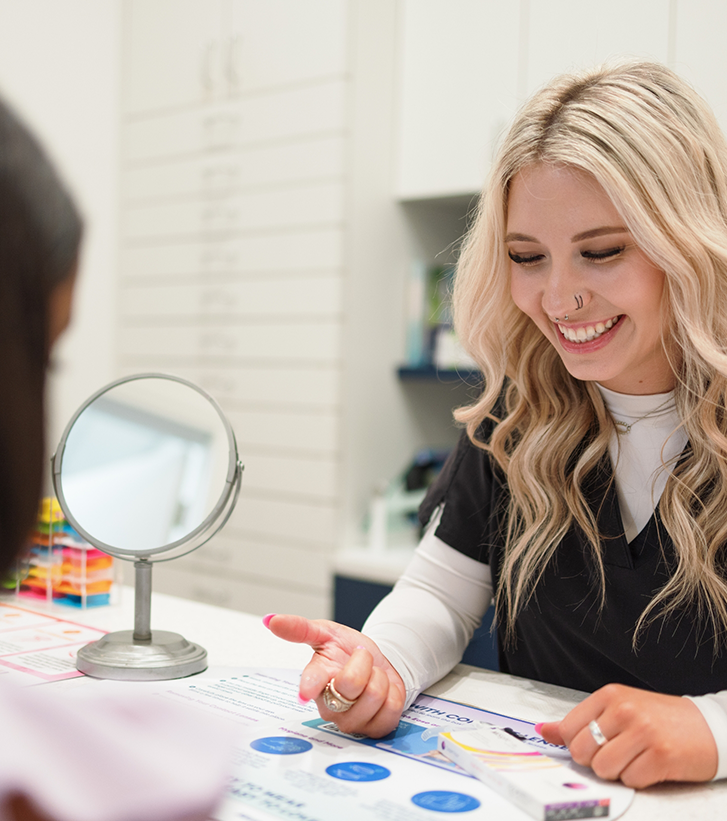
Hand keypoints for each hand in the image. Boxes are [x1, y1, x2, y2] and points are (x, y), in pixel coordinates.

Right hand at [265, 614, 405, 737]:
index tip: (305, 691)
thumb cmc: (346, 651)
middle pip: (352, 682)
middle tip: (361, 661)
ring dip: (380, 678)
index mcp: (316, 679)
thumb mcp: (325, 633)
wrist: (375, 664)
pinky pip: (391, 710)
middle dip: (364, 662)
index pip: (311, 683)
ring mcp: (350, 721)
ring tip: (371, 677)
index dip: (309, 686)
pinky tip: (383, 694)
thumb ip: (299, 628)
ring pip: (375, 695)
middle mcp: (329, 705)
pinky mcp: (373, 729)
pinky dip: (393, 695)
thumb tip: (270, 619)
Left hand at [539, 683, 717, 787]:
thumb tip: (545, 730)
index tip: (594, 744)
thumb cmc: (660, 718)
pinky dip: (638, 779)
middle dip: (596, 760)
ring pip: (604, 769)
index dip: (579, 745)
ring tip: (635, 758)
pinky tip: (650, 765)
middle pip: (583, 752)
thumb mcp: (617, 709)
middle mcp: (623, 710)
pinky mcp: (660, 756)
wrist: (707, 727)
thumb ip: (579, 721)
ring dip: (617, 771)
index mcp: (609, 695)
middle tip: (617, 752)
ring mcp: (642, 732)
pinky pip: (630, 780)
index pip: (569, 729)